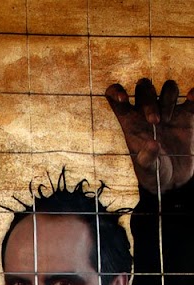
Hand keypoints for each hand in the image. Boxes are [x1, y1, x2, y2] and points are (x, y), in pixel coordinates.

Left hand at [106, 78, 193, 194]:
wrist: (173, 179)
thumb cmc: (153, 173)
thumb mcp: (147, 169)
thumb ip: (146, 158)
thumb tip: (153, 144)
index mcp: (130, 123)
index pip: (115, 97)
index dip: (116, 91)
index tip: (124, 99)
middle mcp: (147, 113)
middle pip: (144, 88)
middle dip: (149, 101)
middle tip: (156, 122)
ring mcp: (168, 111)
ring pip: (167, 87)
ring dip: (168, 99)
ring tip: (168, 121)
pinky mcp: (187, 114)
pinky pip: (192, 96)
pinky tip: (192, 97)